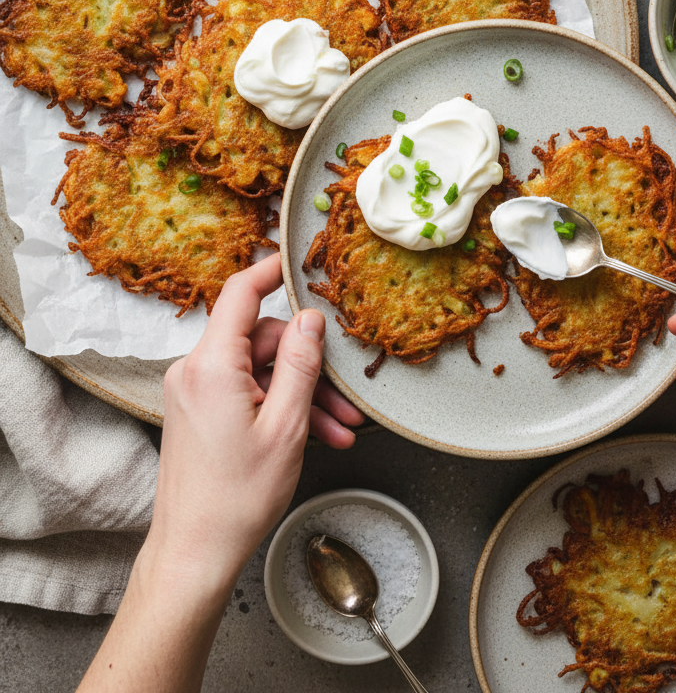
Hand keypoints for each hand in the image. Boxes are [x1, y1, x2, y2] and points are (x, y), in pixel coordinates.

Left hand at [77, 254, 363, 692]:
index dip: (271, 270)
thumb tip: (311, 318)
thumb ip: (301, 365)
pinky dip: (279, 408)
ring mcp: (193, 392)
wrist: (194, 553)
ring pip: (259, 371)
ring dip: (301, 394)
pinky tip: (316, 436)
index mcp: (211, 365)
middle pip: (261, 339)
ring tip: (339, 428)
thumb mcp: (286, 426)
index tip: (298, 259)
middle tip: (346, 396)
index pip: (240, 293)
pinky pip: (245, 392)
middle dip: (308, 364)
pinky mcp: (197, 412)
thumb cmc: (236, 497)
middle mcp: (194, 370)